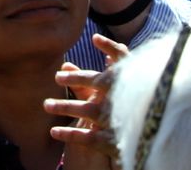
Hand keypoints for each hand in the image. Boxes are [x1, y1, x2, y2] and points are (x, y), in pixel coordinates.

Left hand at [47, 34, 133, 169]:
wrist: (144, 152)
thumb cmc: (120, 117)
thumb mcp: (105, 101)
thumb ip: (88, 82)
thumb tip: (65, 64)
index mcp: (130, 89)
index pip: (126, 63)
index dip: (113, 49)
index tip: (95, 38)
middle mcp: (129, 103)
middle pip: (103, 84)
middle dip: (79, 78)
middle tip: (57, 77)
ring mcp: (123, 122)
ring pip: (92, 111)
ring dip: (66, 106)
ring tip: (46, 105)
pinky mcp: (117, 144)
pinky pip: (90, 138)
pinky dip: (71, 134)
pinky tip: (53, 132)